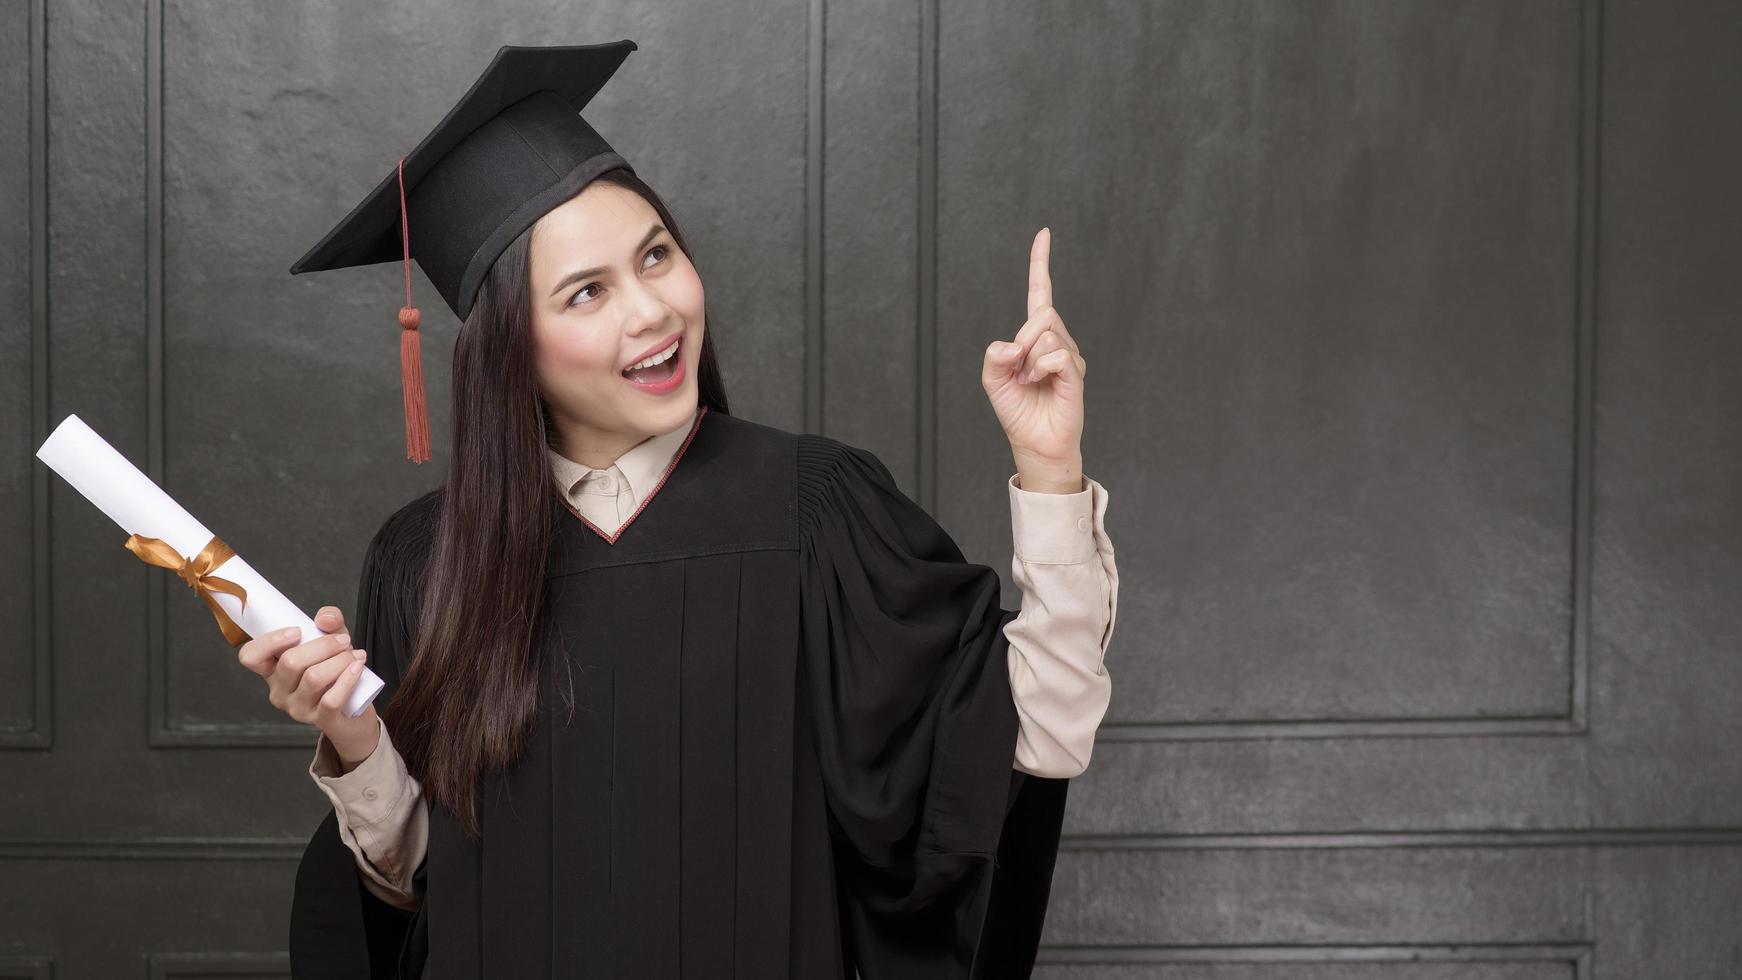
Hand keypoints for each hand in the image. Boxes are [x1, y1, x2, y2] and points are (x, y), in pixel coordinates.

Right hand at [237, 605, 379, 771]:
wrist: (356, 706)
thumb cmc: (336, 670)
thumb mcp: (331, 639)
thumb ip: (329, 620)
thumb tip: (326, 619)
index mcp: (273, 670)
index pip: (250, 657)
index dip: (270, 641)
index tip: (297, 631)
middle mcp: (279, 691)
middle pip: (291, 662)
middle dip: (323, 645)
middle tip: (343, 641)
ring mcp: (297, 708)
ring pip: (313, 678)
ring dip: (340, 660)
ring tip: (355, 655)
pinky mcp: (320, 720)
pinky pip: (331, 699)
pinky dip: (348, 679)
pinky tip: (357, 668)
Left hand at [980, 227, 1086, 491]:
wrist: (1033, 441)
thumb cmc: (1016, 411)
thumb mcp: (992, 379)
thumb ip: (994, 355)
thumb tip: (1014, 344)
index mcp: (1035, 337)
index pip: (1040, 292)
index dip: (1040, 263)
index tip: (1044, 234)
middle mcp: (1056, 340)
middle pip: (1042, 313)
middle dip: (1023, 339)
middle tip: (1019, 370)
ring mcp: (1068, 355)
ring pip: (1047, 334)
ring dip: (1029, 361)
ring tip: (1031, 382)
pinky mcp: (1076, 372)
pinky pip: (1056, 354)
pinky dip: (1041, 368)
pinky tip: (1040, 384)